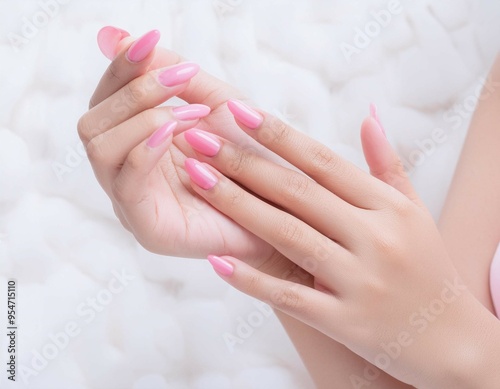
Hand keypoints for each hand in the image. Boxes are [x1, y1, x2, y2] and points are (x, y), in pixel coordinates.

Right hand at [79, 28, 289, 272]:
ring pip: (100, 149)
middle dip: (134, 91)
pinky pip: (126, 184)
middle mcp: (127, 172)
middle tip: (179, 78)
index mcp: (137, 143)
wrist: (282, 211)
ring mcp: (133, 202)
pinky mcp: (148, 228)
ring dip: (143, 117)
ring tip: (189, 114)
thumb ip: (173, 73)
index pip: (107, 101)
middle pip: (93, 123)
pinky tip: (175, 132)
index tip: (147, 41)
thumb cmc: (251, 158)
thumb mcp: (215, 104)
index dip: (121, 68)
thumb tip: (122, 38)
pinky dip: (146, 149)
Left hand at [183, 100, 498, 387]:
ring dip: (237, 206)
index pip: (323, 162)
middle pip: (298, 193)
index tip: (236, 111)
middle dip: (243, 162)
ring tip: (196, 178)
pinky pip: (290, 298)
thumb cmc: (427, 266)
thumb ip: (386, 163)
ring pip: (288, 236)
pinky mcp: (346, 322)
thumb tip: (367, 114)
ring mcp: (360, 281)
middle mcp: (375, 237)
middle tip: (199, 138)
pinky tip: (217, 261)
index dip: (277, 135)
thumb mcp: (413, 210)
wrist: (453, 339)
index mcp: (388, 206)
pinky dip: (252, 280)